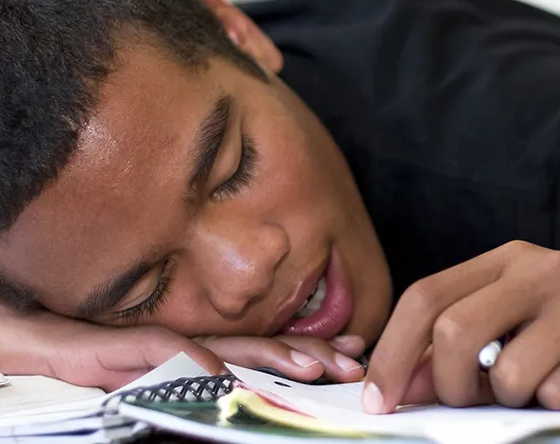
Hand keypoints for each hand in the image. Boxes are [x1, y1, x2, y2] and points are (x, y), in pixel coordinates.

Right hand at [0, 307, 365, 390]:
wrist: (22, 339)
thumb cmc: (85, 361)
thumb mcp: (155, 382)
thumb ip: (198, 387)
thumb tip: (246, 392)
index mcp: (199, 353)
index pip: (263, 350)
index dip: (308, 350)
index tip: (354, 352)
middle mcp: (182, 346)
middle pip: (255, 347)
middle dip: (308, 353)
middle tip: (351, 361)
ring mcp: (150, 346)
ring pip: (221, 347)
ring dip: (270, 355)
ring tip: (312, 366)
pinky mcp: (107, 347)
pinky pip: (154, 352)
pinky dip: (187, 362)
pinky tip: (218, 374)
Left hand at [362, 241, 559, 413]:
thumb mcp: (523, 322)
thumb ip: (464, 345)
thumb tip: (403, 385)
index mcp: (511, 258)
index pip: (427, 296)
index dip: (394, 352)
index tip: (380, 400)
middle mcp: (546, 268)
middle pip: (456, 331)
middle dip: (451, 384)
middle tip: (471, 401)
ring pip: (511, 375)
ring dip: (517, 401)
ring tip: (547, 385)